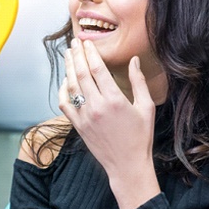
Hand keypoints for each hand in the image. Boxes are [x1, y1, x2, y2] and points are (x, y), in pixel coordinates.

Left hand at [59, 39, 159, 208]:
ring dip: (69, 68)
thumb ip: (138, 82)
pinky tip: (65, 81)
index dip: (90, 52)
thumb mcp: (146, 107)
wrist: (127, 166)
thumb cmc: (141, 137)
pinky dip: (63, 91)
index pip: (98, 68)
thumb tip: (134, 60)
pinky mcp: (78, 126)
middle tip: (74, 42)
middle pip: (82, 73)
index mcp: (114, 99)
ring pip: (72, 86)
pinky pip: (65, 105)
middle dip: (77, 55)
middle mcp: (96, 106)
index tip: (87, 42)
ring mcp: (85, 116)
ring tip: (68, 55)